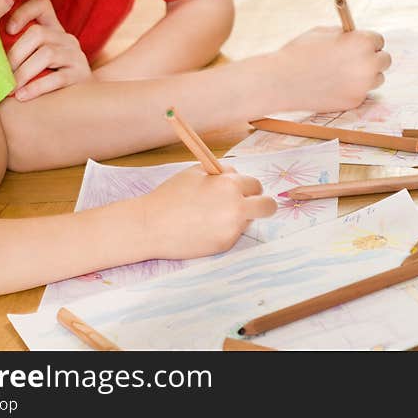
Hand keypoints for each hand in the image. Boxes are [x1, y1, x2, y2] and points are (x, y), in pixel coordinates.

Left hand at [5, 0, 91, 100]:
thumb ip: (15, 48)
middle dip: (15, 54)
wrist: (75, 102)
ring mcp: (76, 56)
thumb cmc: (41, 80)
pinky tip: (22, 96)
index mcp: (53, 29)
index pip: (41, 4)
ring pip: (47, 54)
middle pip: (38, 33)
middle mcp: (67, 39)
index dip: (23, 11)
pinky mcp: (81, 75)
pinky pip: (57, 78)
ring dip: (23, 73)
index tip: (8, 30)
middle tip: (2, 73)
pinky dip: (36, 87)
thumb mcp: (30, 58)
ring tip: (11, 89)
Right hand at [142, 164, 276, 258]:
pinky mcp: (225, 245)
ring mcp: (232, 228)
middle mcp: (236, 207)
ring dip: (240, 218)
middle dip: (262, 205)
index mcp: (230, 185)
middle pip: (268, 206)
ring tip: (212, 217)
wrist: (150, 225)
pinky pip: (234, 235)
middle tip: (247, 207)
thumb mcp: (196, 172)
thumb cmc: (171, 195)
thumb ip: (221, 173)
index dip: (248, 188)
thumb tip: (236, 176)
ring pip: (250, 221)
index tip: (242, 192)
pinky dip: (224, 232)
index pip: (256, 185)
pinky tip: (204, 229)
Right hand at [273, 26, 391, 111]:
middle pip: (385, 60)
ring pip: (377, 79)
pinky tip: (334, 86)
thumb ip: (345, 35)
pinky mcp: (354, 101)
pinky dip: (352, 89)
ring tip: (347, 73)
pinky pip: (361, 93)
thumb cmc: (299, 52)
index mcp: (362, 42)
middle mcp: (368, 64)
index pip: (379, 40)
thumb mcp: (323, 32)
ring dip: (367, 75)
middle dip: (374, 58)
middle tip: (361, 59)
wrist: (282, 81)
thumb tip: (356, 38)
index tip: (362, 45)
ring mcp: (362, 85)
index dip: (368, 42)